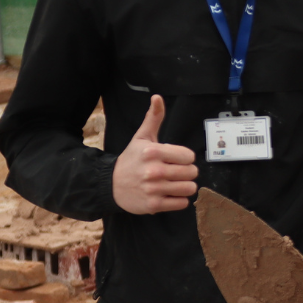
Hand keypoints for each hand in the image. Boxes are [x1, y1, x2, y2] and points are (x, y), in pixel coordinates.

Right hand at [112, 95, 198, 213]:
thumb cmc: (131, 159)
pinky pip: (182, 203)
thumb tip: (157, 97)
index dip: (185, 158)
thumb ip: (153, 118)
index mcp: (153, 152)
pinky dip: (179, 200)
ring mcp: (154, 189)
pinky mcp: (153, 205)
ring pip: (189, 189)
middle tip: (176, 172)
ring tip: (174, 184)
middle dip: (187, 173)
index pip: (189, 156)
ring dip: (185, 187)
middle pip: (192, 173)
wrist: (110, 184)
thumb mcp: (141, 137)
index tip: (176, 159)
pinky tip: (169, 194)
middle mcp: (154, 171)